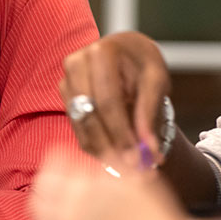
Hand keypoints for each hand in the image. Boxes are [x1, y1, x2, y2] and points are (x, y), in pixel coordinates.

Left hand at [31, 152, 183, 219]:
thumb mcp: (136, 179)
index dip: (56, 157)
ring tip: (47, 199)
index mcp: (86, 187)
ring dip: (42, 203)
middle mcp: (72, 209)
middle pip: (42, 189)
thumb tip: (102, 153)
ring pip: (39, 215)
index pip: (55, 166)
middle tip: (53, 175)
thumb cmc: (154, 218)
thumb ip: (113, 163)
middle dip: (46, 178)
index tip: (60, 153)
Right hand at [60, 32, 170, 166]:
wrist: (128, 54)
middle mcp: (77, 62)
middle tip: (132, 168)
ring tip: (127, 167)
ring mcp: (66, 79)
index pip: (108, 100)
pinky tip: (115, 157)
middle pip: (89, 115)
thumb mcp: (156, 81)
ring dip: (103, 150)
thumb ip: (149, 113)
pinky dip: (96, 146)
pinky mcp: (64, 96)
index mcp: (102, 52)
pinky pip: (77, 129)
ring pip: (81, 125)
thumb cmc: (144, 65)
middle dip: (111, 145)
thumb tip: (150, 150)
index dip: (121, 132)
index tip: (136, 158)